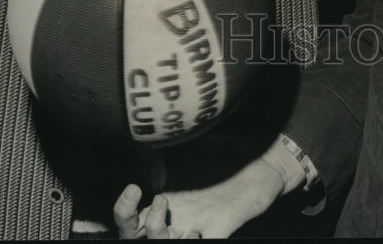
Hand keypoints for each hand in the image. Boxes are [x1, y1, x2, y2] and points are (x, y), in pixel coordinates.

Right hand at [114, 155, 287, 238]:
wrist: (259, 159)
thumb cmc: (221, 155)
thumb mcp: (186, 148)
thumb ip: (162, 153)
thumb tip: (143, 159)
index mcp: (164, 198)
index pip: (132, 218)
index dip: (123, 210)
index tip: (133, 187)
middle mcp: (177, 217)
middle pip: (138, 237)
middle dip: (126, 222)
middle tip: (137, 192)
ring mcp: (197, 225)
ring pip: (165, 243)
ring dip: (155, 230)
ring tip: (164, 201)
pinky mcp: (220, 228)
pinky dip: (194, 241)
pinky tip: (193, 231)